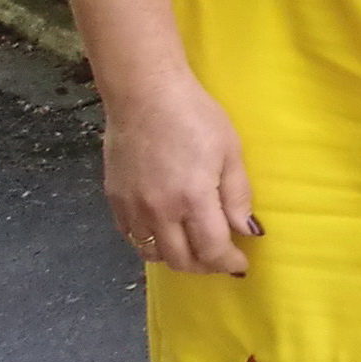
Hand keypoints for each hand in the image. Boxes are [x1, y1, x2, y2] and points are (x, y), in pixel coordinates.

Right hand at [102, 73, 256, 274]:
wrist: (144, 94)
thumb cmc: (194, 116)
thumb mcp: (230, 152)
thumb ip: (237, 196)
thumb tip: (246, 230)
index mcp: (192, 199)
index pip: (212, 250)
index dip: (228, 263)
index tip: (240, 265)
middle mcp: (159, 210)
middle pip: (180, 260)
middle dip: (204, 267)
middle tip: (219, 260)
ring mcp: (132, 207)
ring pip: (152, 253)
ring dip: (175, 259)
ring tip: (193, 249)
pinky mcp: (114, 198)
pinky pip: (131, 236)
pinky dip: (150, 243)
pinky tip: (164, 232)